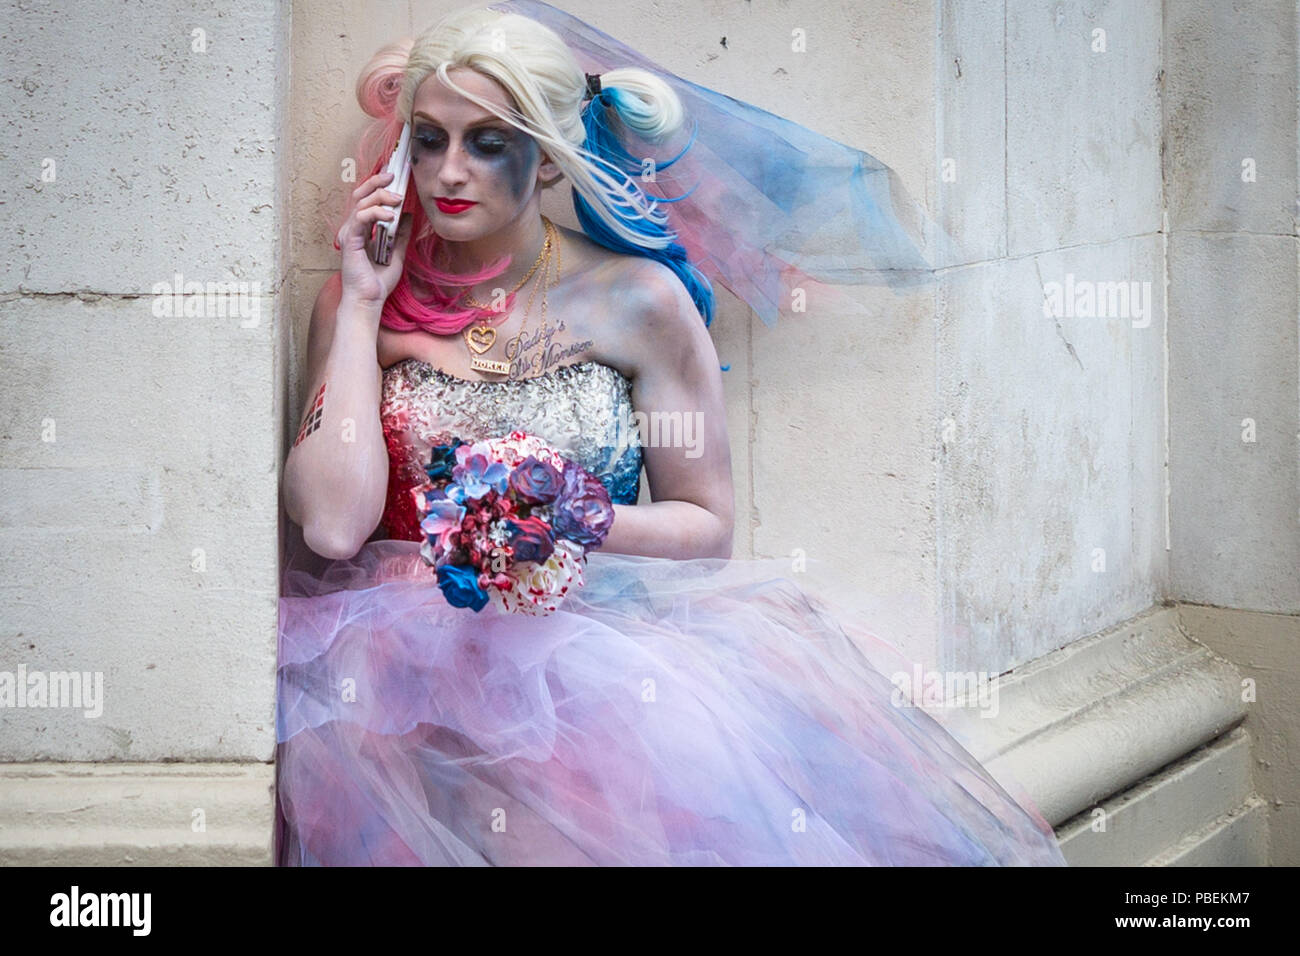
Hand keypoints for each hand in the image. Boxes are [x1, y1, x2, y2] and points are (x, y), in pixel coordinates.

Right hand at [337, 170, 413, 309]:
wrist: (369, 300)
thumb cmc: (378, 282)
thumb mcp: (397, 254)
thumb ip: (402, 235)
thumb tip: (409, 216)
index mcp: (362, 230)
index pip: (367, 200)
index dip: (378, 186)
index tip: (394, 177)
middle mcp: (353, 228)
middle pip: (360, 195)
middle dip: (377, 183)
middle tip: (394, 177)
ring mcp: (349, 233)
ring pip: (361, 203)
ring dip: (380, 197)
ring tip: (397, 199)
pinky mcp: (350, 240)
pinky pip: (360, 218)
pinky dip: (375, 212)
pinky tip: (390, 216)